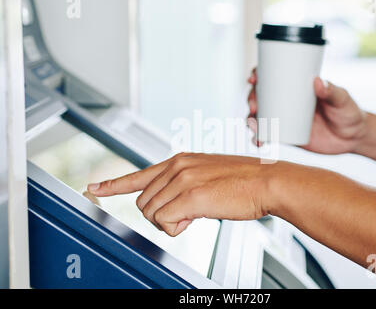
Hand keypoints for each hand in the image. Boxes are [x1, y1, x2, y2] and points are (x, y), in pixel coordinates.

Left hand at [87, 153, 275, 236]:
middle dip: (160, 215)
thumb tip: (171, 206)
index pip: (139, 174)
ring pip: (152, 214)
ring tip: (197, 213)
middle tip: (187, 214)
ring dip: (171, 222)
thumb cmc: (243, 181)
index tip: (95, 188)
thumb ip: (184, 184)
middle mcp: (176, 167)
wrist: (267, 181)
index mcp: (180, 161)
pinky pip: (166, 221)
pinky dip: (178, 227)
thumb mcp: (207, 175)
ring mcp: (182, 180)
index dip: (114, 184)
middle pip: (143, 202)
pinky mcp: (190, 196)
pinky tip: (198, 217)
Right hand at [247, 69, 368, 153]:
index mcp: (297, 86)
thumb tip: (317, 81)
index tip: (253, 78)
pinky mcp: (287, 136)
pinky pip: (268, 136)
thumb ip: (333, 91)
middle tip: (254, 106)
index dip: (258, 75)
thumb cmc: (349, 112)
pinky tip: (258, 142)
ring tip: (253, 126)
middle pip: (261, 96)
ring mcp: (285, 119)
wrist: (354, 138)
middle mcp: (287, 101)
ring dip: (251, 120)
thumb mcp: (343, 100)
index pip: (272, 77)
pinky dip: (259, 139)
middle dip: (251, 99)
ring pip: (260, 117)